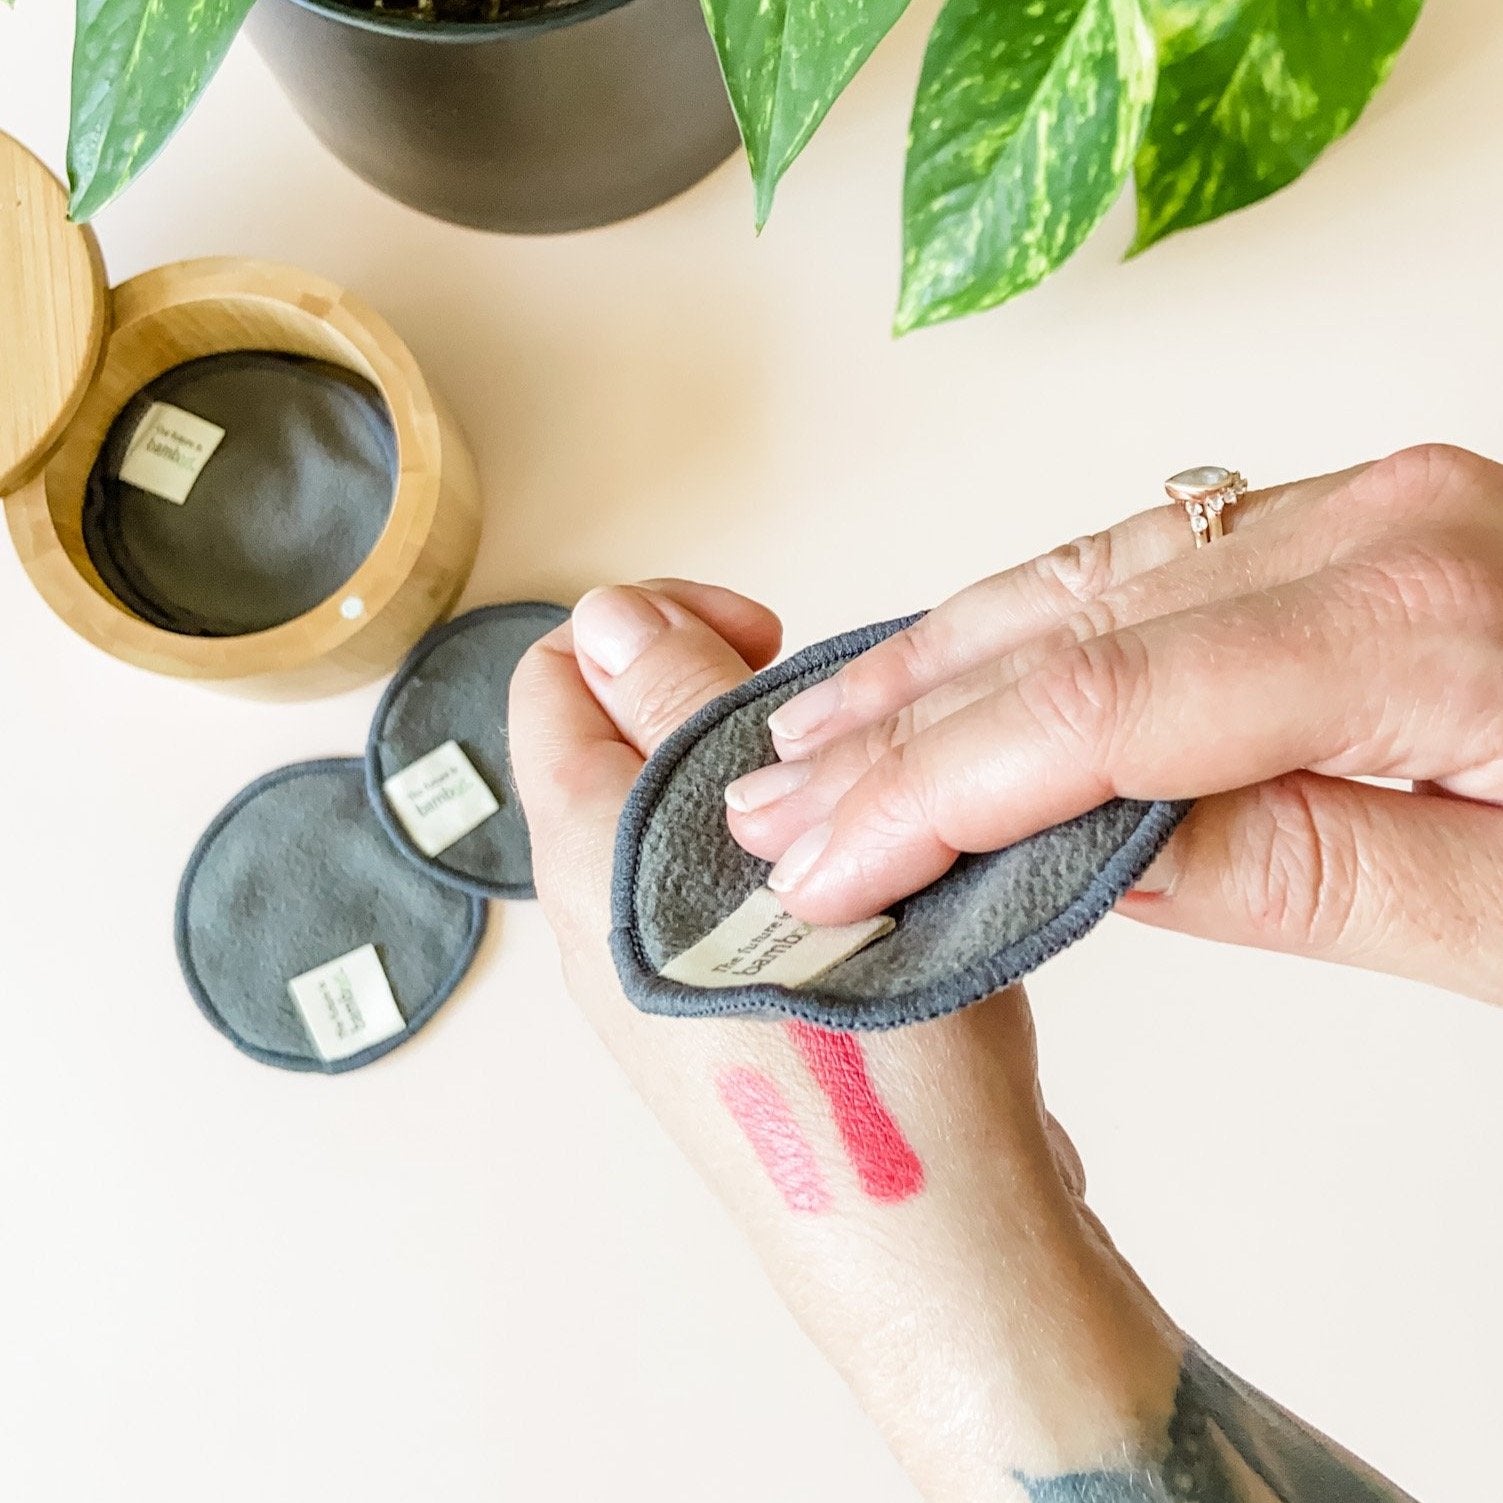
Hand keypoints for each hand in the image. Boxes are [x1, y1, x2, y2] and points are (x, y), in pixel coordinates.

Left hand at [508, 581, 1181, 1502]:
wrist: (942, 1254)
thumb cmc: (874, 1061)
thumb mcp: (772, 852)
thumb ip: (682, 720)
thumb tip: (603, 613)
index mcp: (586, 861)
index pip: (554, 677)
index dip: (654, 624)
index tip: (762, 640)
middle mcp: (598, 920)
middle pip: (622, 740)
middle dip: (724, 699)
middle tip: (830, 741)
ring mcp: (657, 975)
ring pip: (686, 812)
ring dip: (770, 778)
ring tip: (867, 812)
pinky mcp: (719, 1013)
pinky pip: (727, 884)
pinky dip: (788, 848)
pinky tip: (877, 880)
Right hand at [725, 444, 1502, 1006]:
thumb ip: (1311, 871)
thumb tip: (1099, 857)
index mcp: (1416, 618)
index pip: (1097, 711)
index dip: (931, 793)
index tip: (825, 868)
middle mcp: (1368, 526)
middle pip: (1059, 627)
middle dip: (892, 730)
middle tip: (770, 808)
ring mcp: (1349, 509)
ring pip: (1077, 579)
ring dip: (928, 668)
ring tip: (813, 740)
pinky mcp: (1338, 528)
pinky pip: (1132, 564)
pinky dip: (1014, 627)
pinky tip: (941, 667)